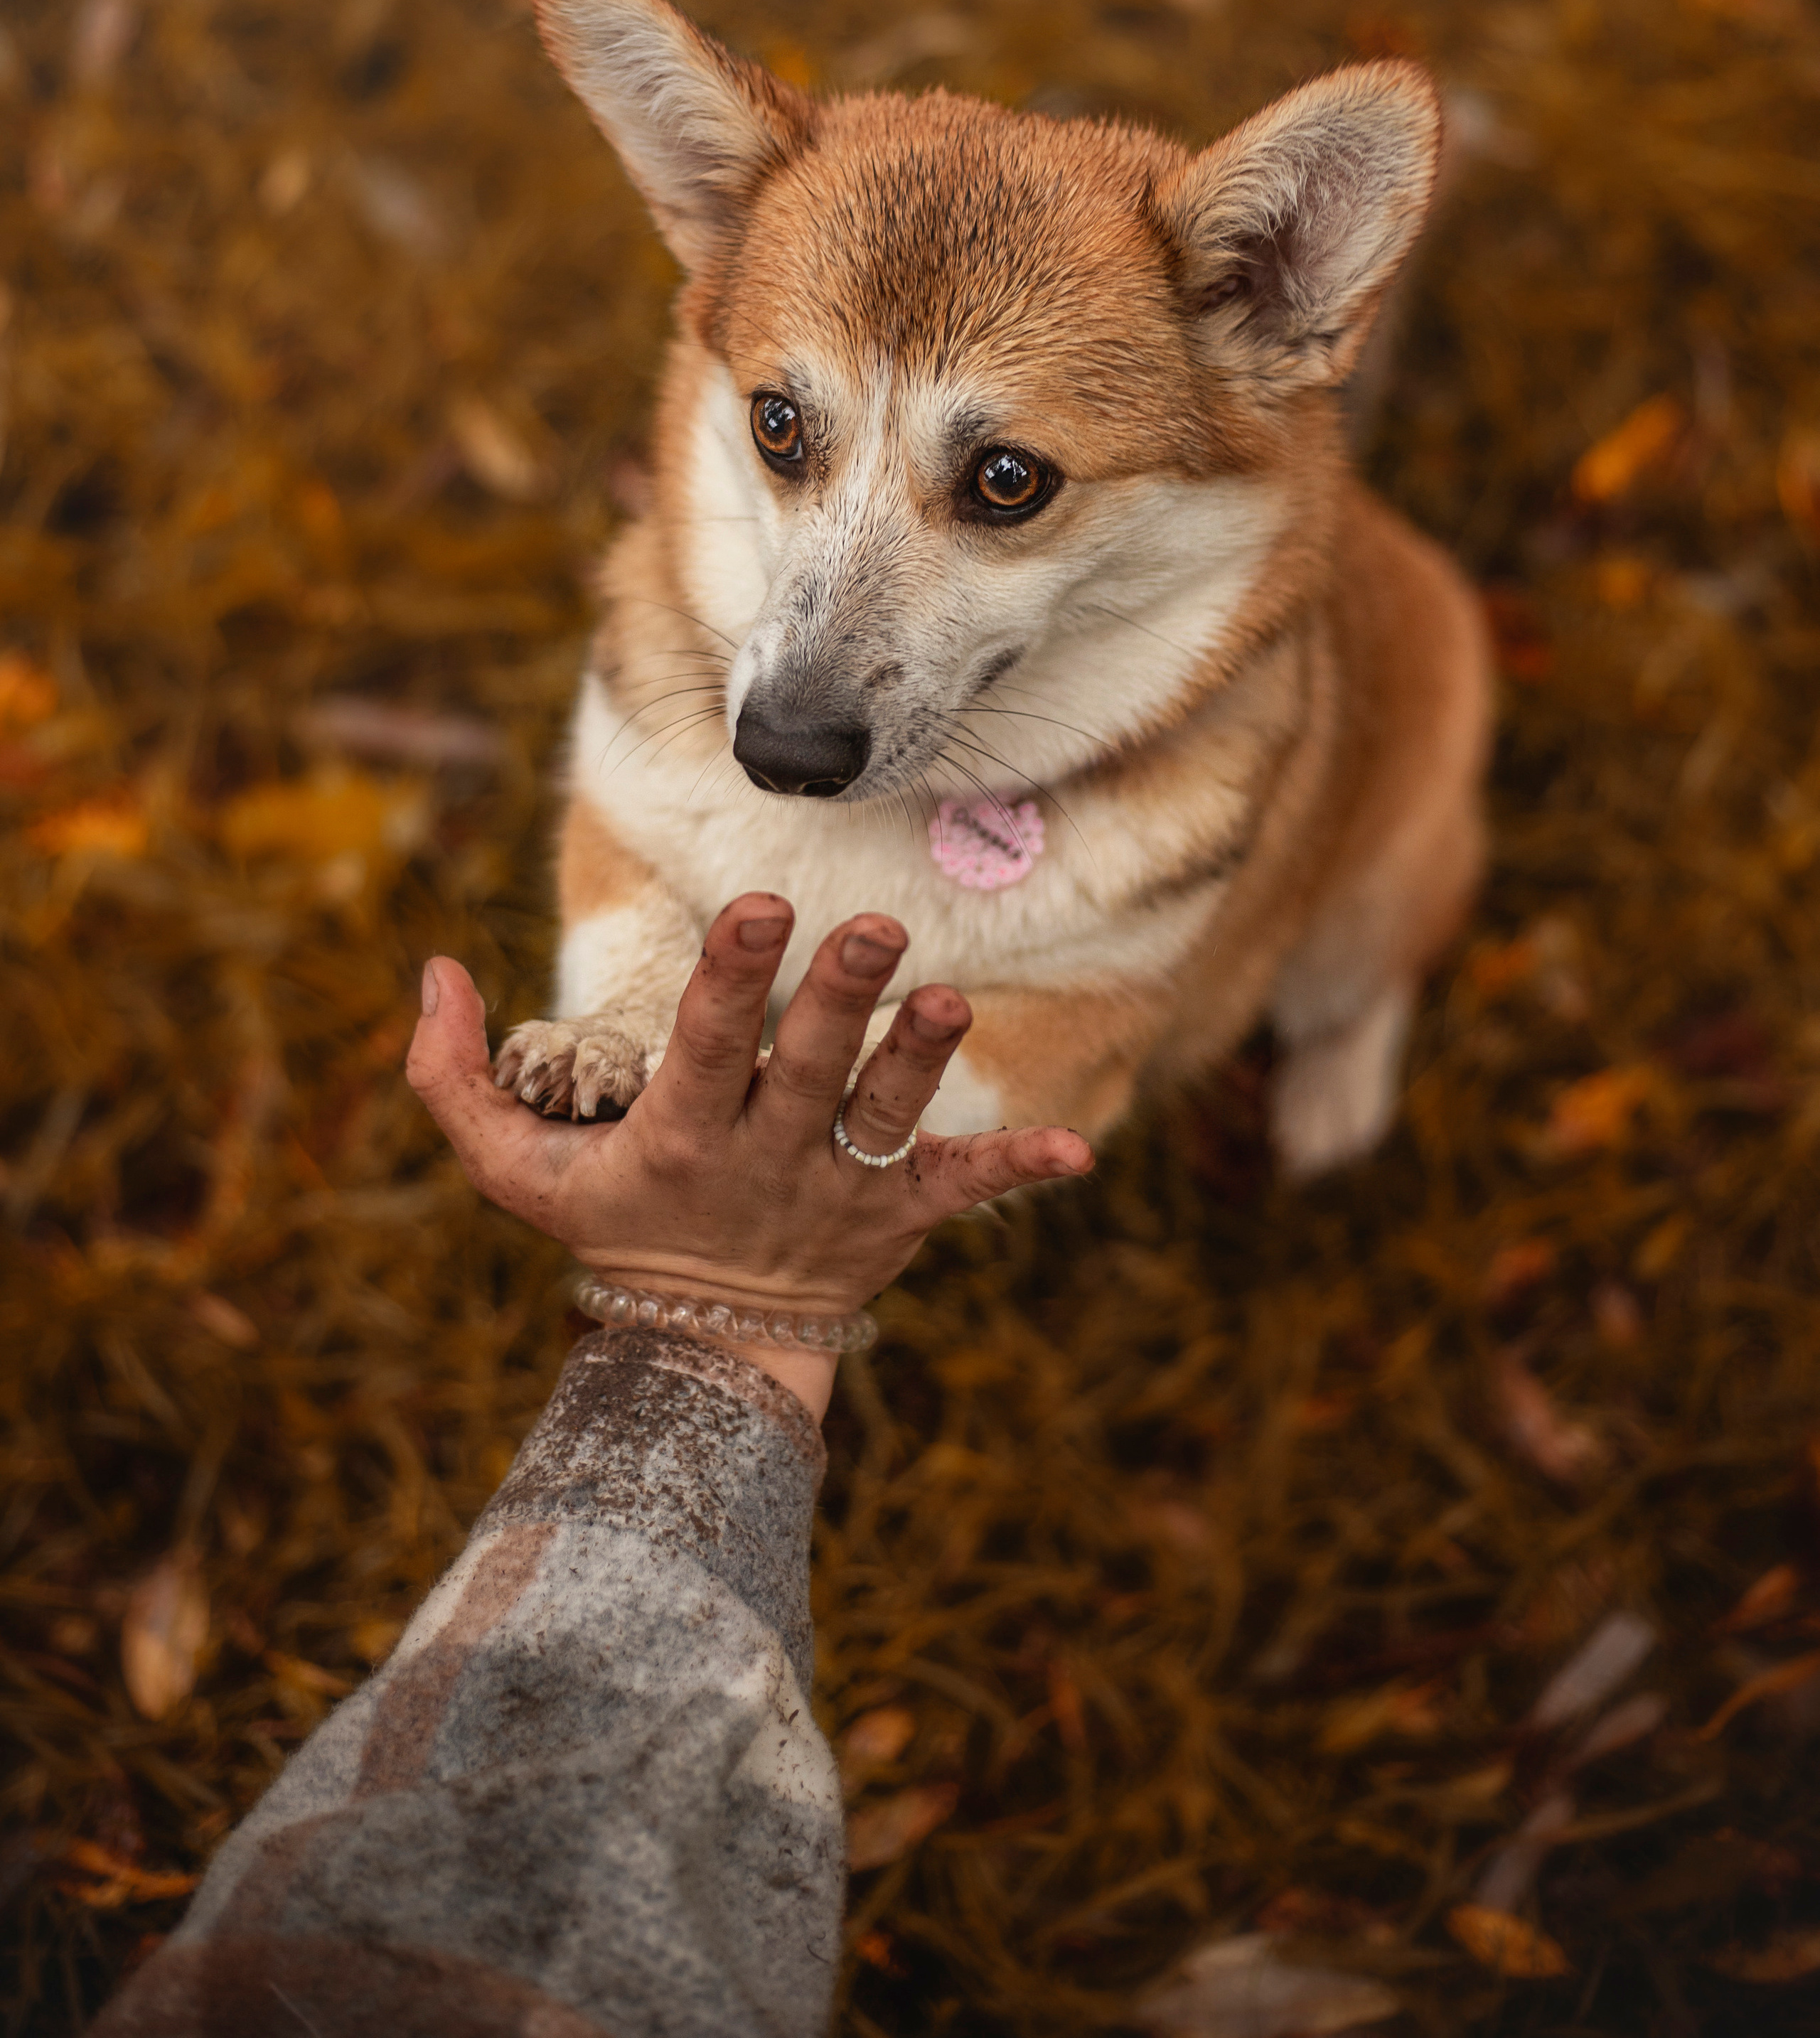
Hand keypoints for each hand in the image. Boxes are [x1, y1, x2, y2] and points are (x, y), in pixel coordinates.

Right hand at [406, 893, 1093, 1416]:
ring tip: (952, 999)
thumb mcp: (510, 1169)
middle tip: (873, 927)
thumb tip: (430, 969)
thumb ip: (456, 1078)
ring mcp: (837, 1195)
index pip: (704, 1049)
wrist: (695, 1349)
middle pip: (807, 1072)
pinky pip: (960, 1193)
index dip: (729, 979)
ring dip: (921, 1061)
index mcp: (678, 1140)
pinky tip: (1075, 1150)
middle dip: (839, 1001)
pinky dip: (1014, 1171)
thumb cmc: (603, 1223)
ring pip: (886, 1117)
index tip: (756, 908)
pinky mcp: (898, 1221)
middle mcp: (764, 1164)